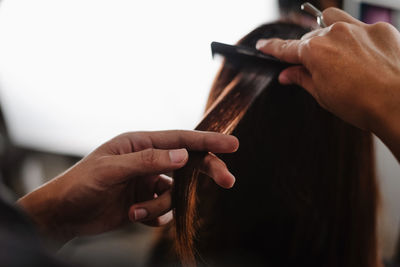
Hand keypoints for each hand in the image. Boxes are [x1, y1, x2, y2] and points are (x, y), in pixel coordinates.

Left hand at [17, 130, 238, 242]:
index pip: (180, 140)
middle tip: (228, 181)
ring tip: (135, 211)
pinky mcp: (144, 201)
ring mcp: (147, 182)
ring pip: (174, 192)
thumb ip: (148, 161)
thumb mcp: (112, 170)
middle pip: (187, 163)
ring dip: (159, 205)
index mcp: (140, 144)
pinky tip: (134, 216)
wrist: (64, 215)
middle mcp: (147, 161)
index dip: (207, 141)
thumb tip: (183, 155)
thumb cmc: (81, 185)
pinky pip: (164, 209)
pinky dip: (154, 215)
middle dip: (206, 171)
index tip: (232, 144)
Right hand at [256, 8, 399, 159]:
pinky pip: (360, 26)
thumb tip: (288, 75)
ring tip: (336, 53)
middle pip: (311, 37)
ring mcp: (358, 28)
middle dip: (309, 51)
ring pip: (333, 21)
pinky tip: (363, 57)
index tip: (264, 45)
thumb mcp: (323, 95)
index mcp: (314, 51)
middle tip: (314, 69)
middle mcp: (334, 34)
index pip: (286, 48)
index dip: (272, 48)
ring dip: (328, 33)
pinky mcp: (380, 29)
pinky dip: (356, 38)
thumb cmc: (362, 103)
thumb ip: (302, 79)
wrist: (398, 104)